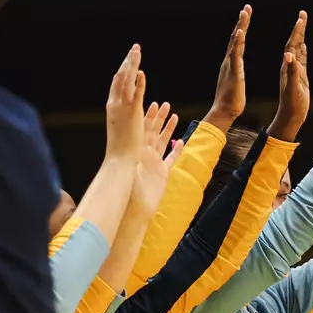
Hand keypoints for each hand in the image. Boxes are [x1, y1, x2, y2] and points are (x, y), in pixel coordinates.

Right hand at [104, 44, 145, 160]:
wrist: (120, 160)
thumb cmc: (121, 150)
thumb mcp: (120, 128)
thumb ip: (123, 118)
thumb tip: (125, 115)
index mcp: (112, 107)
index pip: (117, 84)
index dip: (123, 72)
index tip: (128, 62)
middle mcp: (115, 104)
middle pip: (121, 77)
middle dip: (128, 62)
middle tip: (135, 49)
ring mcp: (123, 108)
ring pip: (127, 81)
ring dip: (132, 64)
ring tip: (137, 51)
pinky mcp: (133, 113)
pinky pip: (136, 93)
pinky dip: (138, 82)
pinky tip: (141, 71)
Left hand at [132, 102, 181, 217]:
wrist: (137, 208)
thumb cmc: (131, 190)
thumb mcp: (131, 169)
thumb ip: (134, 155)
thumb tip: (133, 142)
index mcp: (138, 150)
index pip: (144, 129)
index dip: (150, 116)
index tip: (154, 104)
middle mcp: (146, 154)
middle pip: (154, 131)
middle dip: (160, 118)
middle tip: (165, 105)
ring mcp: (155, 163)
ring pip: (163, 141)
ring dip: (168, 129)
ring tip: (174, 116)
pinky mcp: (163, 173)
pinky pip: (171, 158)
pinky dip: (176, 150)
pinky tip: (181, 141)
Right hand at [204, 5, 249, 132]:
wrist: (224, 111)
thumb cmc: (231, 101)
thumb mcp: (236, 82)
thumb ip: (236, 73)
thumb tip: (236, 69)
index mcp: (231, 63)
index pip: (237, 42)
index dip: (241, 29)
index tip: (246, 16)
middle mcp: (229, 61)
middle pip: (235, 37)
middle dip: (241, 22)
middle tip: (246, 8)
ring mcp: (230, 64)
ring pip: (235, 42)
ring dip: (240, 27)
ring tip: (245, 13)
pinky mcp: (233, 71)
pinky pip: (235, 54)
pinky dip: (237, 42)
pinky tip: (241, 32)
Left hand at [270, 11, 309, 141]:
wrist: (290, 117)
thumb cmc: (292, 105)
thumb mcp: (292, 88)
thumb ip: (291, 72)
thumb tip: (289, 55)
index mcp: (287, 66)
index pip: (292, 44)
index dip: (297, 31)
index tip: (301, 18)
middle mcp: (290, 66)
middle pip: (295, 43)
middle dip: (299, 28)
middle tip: (303, 14)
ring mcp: (295, 71)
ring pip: (298, 49)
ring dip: (301, 36)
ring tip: (303, 24)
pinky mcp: (300, 77)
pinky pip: (302, 60)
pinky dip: (303, 50)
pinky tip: (304, 45)